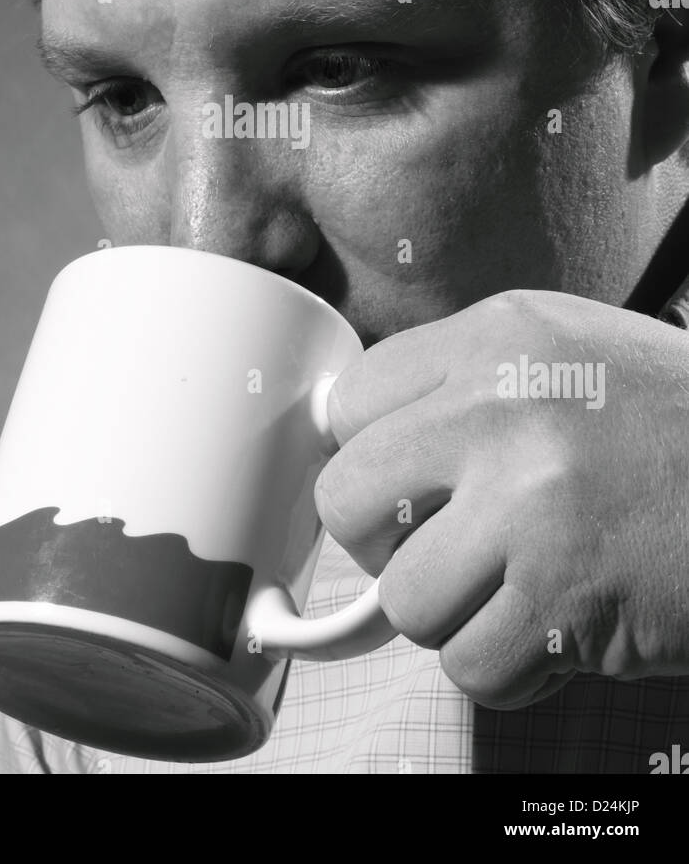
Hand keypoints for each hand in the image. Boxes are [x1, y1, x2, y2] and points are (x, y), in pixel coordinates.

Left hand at [314, 289, 688, 708]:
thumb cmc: (672, 426)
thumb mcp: (565, 354)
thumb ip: (459, 383)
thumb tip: (357, 441)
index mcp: (497, 337)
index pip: (351, 404)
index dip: (370, 458)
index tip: (406, 485)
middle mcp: (504, 408)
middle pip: (347, 502)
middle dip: (387, 543)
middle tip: (446, 546)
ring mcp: (535, 505)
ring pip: (405, 601)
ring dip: (458, 614)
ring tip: (521, 585)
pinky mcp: (570, 599)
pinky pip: (472, 665)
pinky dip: (513, 667)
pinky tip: (561, 625)